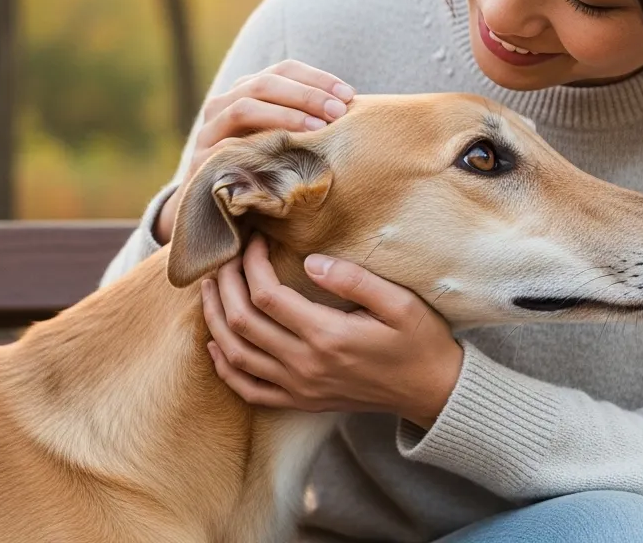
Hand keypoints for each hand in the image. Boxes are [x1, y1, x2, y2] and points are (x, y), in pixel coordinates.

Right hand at [154, 61, 353, 244]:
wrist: (215, 212)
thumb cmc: (264, 173)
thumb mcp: (284, 142)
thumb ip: (306, 120)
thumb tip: (352, 105)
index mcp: (246, 92)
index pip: (283, 70)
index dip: (317, 78)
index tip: (349, 94)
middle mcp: (223, 104)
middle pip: (264, 83)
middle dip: (305, 94)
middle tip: (337, 111)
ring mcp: (208, 131)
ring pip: (244, 108)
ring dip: (284, 115)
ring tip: (318, 129)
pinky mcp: (200, 160)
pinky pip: (227, 145)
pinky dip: (257, 144)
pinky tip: (285, 152)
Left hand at [201, 235, 464, 428]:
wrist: (432, 391)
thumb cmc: (420, 341)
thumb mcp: (401, 303)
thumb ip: (354, 280)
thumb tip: (310, 261)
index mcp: (328, 336)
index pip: (267, 295)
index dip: (252, 263)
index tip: (256, 240)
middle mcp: (305, 366)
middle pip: (242, 322)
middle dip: (225, 284)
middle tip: (225, 257)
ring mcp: (299, 388)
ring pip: (236, 355)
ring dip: (216, 319)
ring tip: (210, 288)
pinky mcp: (300, 401)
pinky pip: (249, 390)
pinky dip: (225, 367)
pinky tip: (217, 343)